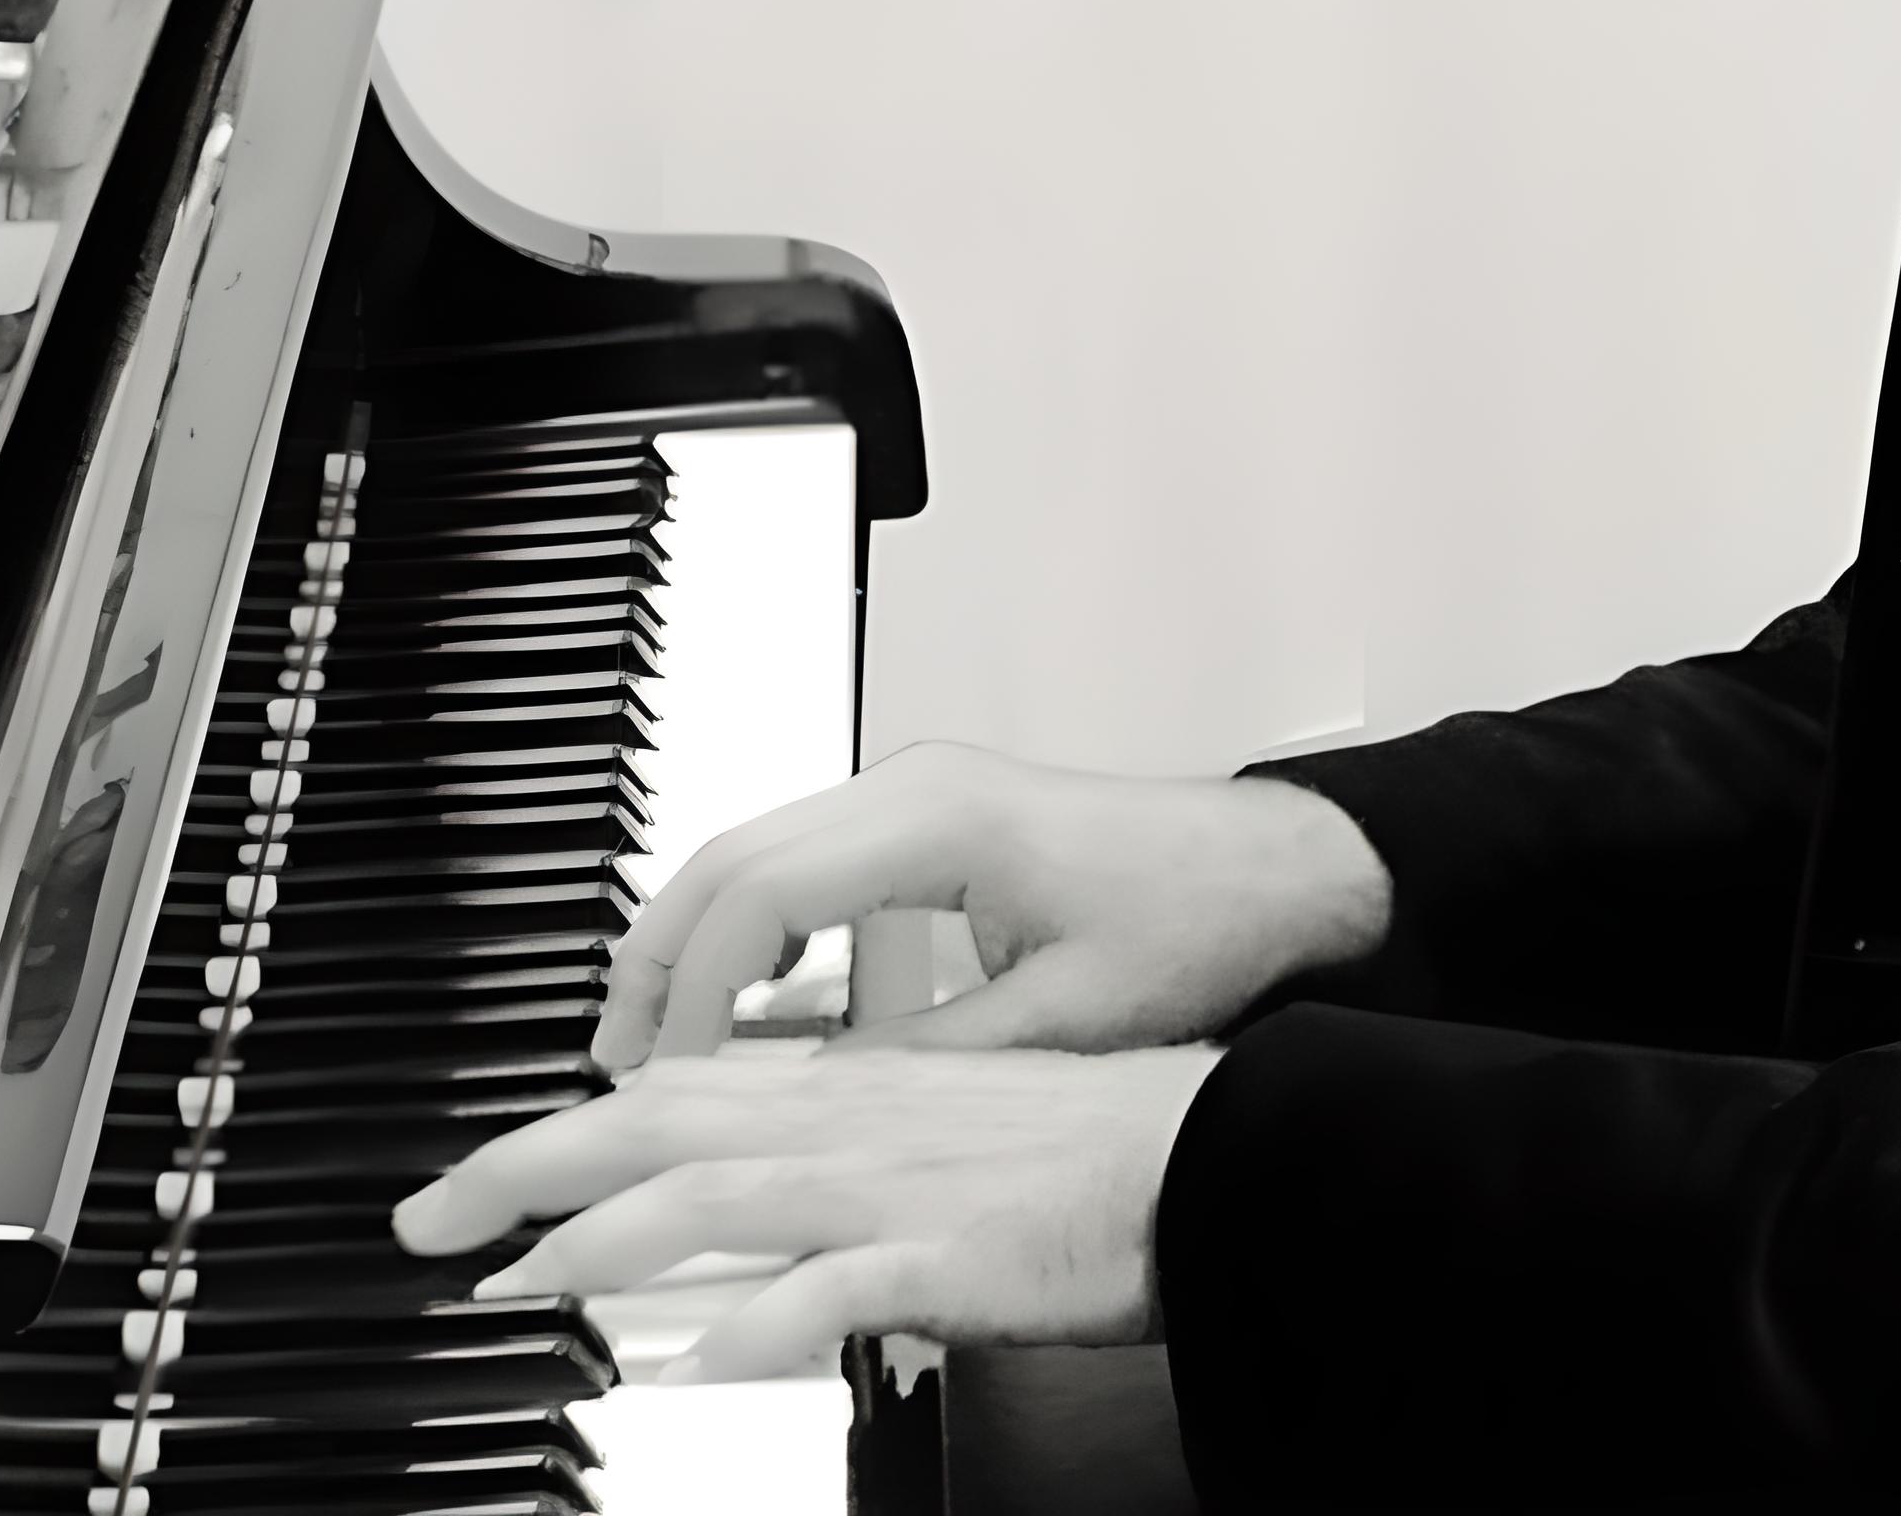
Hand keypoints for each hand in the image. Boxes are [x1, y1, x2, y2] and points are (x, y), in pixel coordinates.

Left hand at [392, 1042, 1221, 1380]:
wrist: (1213, 1154)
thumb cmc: (1085, 1155)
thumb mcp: (933, 1145)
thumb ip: (830, 1186)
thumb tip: (743, 1236)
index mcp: (838, 1097)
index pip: (664, 1102)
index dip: (555, 1140)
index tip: (477, 1187)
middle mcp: (845, 1125)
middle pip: (652, 1131)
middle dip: (524, 1172)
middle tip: (429, 1223)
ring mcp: (891, 1187)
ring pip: (716, 1197)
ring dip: (606, 1242)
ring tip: (524, 1285)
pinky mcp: (950, 1254)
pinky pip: (839, 1288)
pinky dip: (765, 1318)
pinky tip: (704, 1356)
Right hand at [593, 741, 1389, 1066]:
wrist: (1285, 869)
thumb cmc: (1201, 925)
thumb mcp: (1057, 1026)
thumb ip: (925, 1064)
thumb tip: (814, 1115)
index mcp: (936, 821)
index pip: (759, 892)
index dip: (696, 992)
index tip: (659, 1075)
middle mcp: (912, 786)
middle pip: (730, 855)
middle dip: (661, 960)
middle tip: (615, 1061)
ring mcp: (917, 792)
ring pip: (756, 852)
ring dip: (701, 943)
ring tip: (658, 1045)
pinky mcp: (931, 816)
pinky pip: (807, 862)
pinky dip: (758, 930)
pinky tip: (747, 1005)